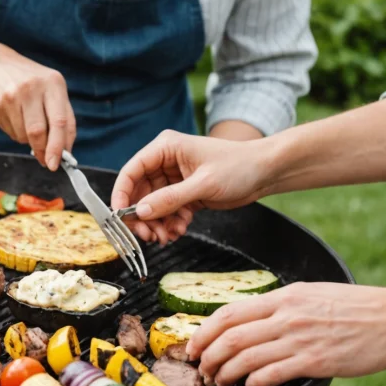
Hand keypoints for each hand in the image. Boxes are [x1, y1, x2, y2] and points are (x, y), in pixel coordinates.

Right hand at [0, 52, 76, 170]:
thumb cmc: (32, 81)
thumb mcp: (54, 90)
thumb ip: (64, 119)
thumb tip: (66, 151)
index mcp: (52, 83)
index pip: (58, 121)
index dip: (58, 146)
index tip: (57, 164)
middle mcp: (30, 88)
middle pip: (37, 132)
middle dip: (42, 151)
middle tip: (45, 160)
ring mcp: (9, 98)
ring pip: (22, 136)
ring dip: (28, 139)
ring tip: (27, 121)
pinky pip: (9, 133)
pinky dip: (16, 132)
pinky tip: (14, 116)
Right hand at [111, 130, 274, 244]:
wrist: (266, 172)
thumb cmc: (239, 166)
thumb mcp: (203, 184)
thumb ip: (169, 199)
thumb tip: (139, 212)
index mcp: (165, 149)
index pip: (132, 171)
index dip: (121, 194)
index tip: (120, 217)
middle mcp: (165, 163)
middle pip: (138, 193)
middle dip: (141, 217)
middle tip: (147, 236)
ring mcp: (173, 180)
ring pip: (151, 206)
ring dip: (156, 224)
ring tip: (167, 237)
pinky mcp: (183, 194)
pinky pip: (166, 212)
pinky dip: (169, 224)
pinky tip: (180, 230)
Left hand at [186, 282, 385, 385]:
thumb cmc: (354, 308)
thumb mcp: (310, 294)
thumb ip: (278, 307)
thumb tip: (248, 321)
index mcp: (282, 298)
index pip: (228, 313)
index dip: (203, 333)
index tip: (194, 347)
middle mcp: (286, 317)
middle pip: (229, 337)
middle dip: (207, 357)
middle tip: (202, 370)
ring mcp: (299, 339)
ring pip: (244, 358)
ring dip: (224, 374)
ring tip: (220, 382)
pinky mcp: (315, 361)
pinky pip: (271, 374)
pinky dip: (253, 382)